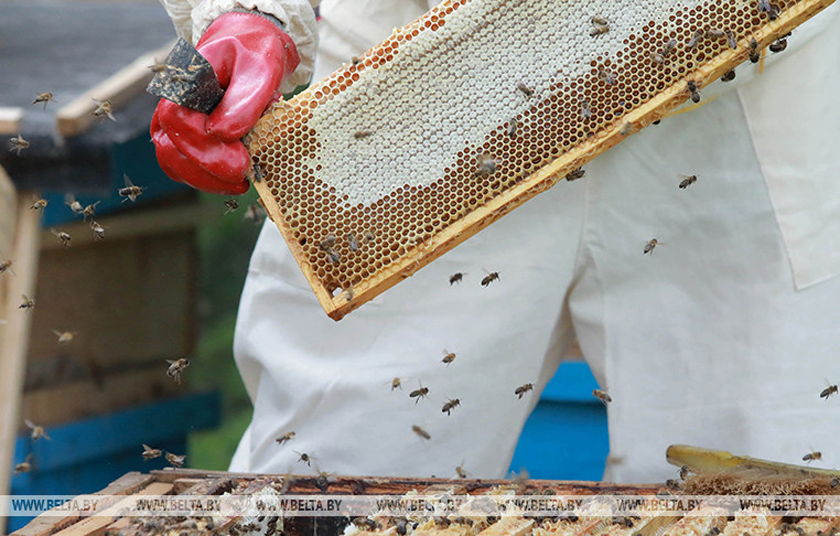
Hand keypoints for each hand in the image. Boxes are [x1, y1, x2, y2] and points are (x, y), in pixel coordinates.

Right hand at [151, 12, 299, 194]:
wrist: (249, 47)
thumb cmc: (254, 54)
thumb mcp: (260, 69)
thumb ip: (242, 102)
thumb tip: (221, 135)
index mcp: (184, 83)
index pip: (178, 123)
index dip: (207, 149)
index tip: (242, 164)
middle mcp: (171, 103)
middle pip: (170, 150)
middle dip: (209, 172)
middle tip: (246, 179)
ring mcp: (174, 123)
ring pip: (173, 163)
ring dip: (206, 181)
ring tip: (242, 183)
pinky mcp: (185, 137)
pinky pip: (184, 166)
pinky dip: (207, 179)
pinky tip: (235, 178)